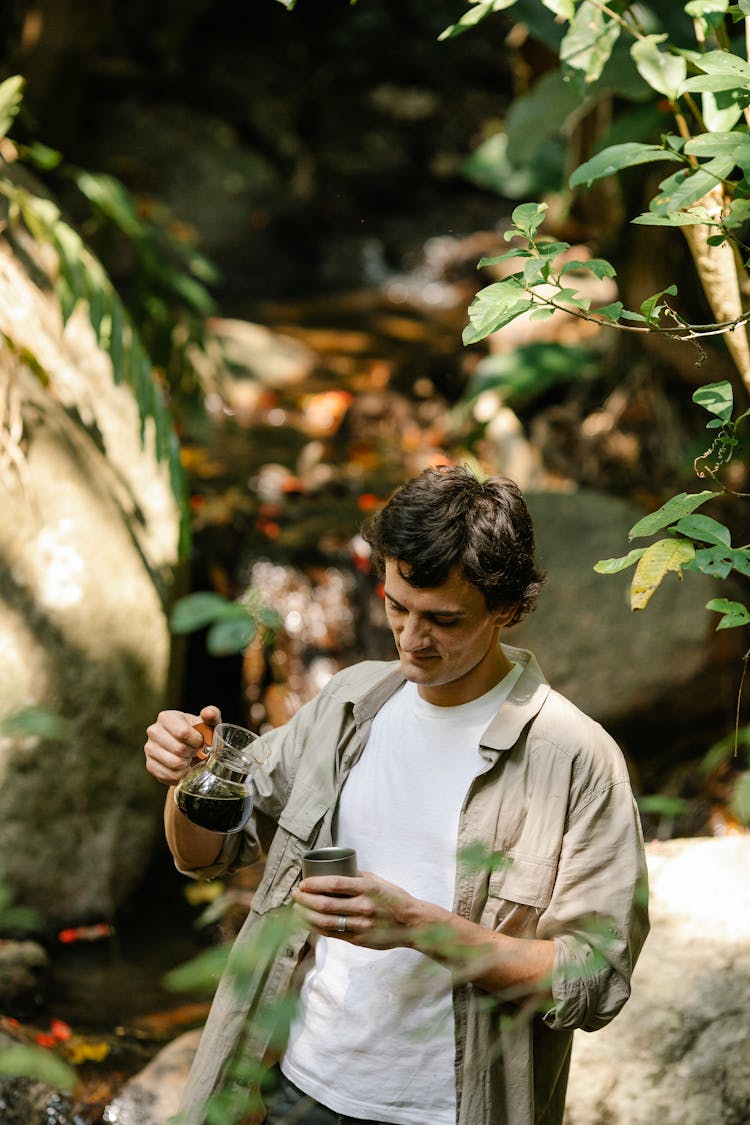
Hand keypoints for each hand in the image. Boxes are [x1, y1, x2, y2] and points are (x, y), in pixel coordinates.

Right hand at [144, 705, 221, 785]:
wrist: (189, 748)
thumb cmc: (199, 733)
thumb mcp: (208, 722)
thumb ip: (212, 715)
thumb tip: (208, 714)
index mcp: (166, 717)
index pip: (183, 732)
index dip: (197, 741)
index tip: (202, 742)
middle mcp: (154, 731)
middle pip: (179, 749)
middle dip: (193, 753)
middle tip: (197, 751)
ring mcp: (150, 749)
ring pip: (174, 764)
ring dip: (188, 764)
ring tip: (190, 758)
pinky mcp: (150, 765)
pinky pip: (169, 775)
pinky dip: (181, 775)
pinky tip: (184, 768)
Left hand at [291, 871, 423, 950]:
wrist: (412, 923)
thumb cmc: (394, 899)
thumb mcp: (378, 882)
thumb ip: (358, 878)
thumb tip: (336, 871)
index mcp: (367, 888)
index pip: (334, 884)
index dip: (314, 884)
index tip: (303, 883)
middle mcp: (363, 906)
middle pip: (325, 904)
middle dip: (305, 899)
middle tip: (296, 894)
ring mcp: (360, 925)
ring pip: (326, 922)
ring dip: (307, 915)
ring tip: (298, 909)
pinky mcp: (359, 940)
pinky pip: (333, 934)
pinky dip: (317, 928)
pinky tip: (309, 922)